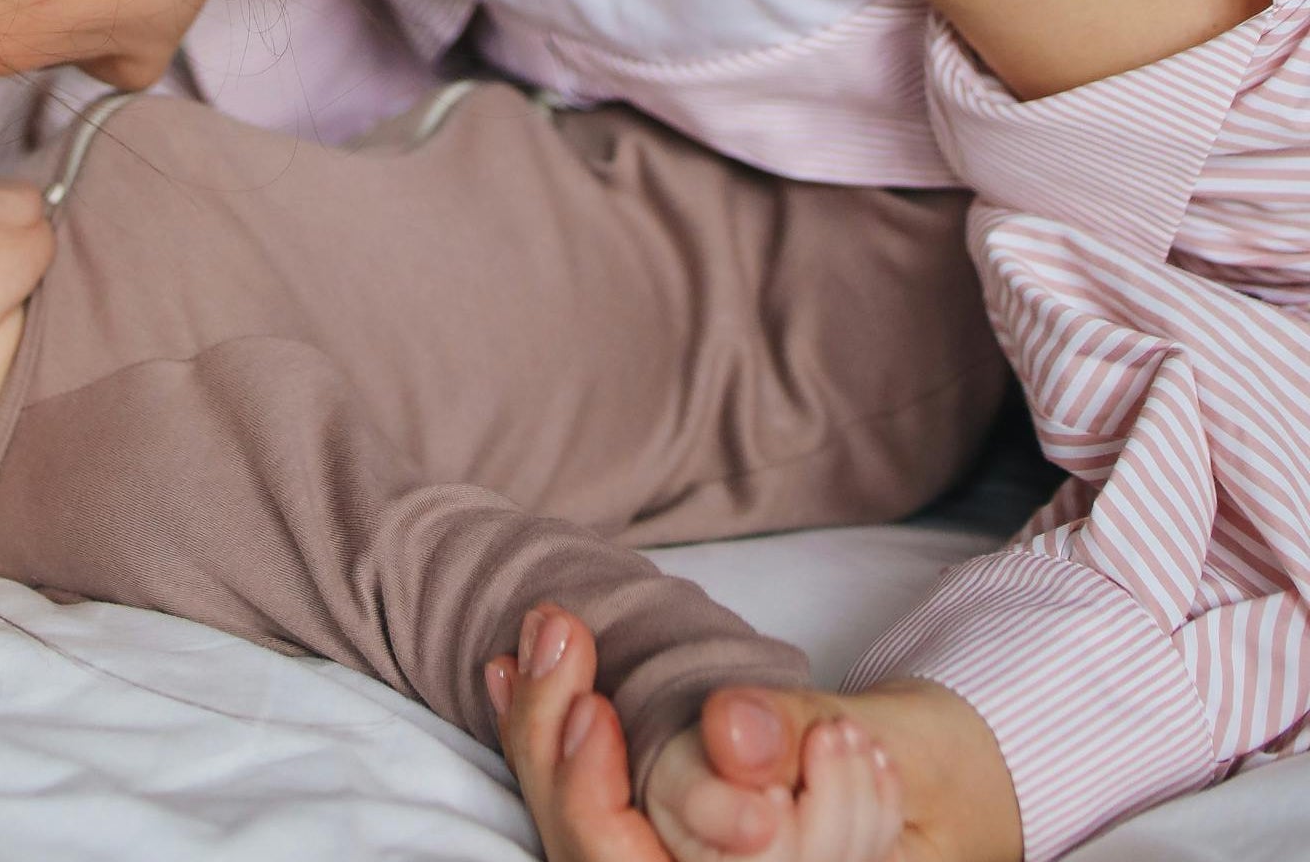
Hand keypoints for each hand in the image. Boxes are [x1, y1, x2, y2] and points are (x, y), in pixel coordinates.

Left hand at [486, 607, 914, 861]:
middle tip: (557, 630)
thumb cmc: (937, 778)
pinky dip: (550, 738)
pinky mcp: (667, 849)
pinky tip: (515, 667)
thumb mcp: (899, 747)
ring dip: (542, 733)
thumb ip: (804, 741)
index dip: (598, 804)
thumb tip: (726, 730)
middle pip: (596, 861)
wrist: (952, 792)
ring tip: (545, 632)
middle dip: (556, 750)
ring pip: (583, 840)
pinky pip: (592, 812)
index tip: (593, 707)